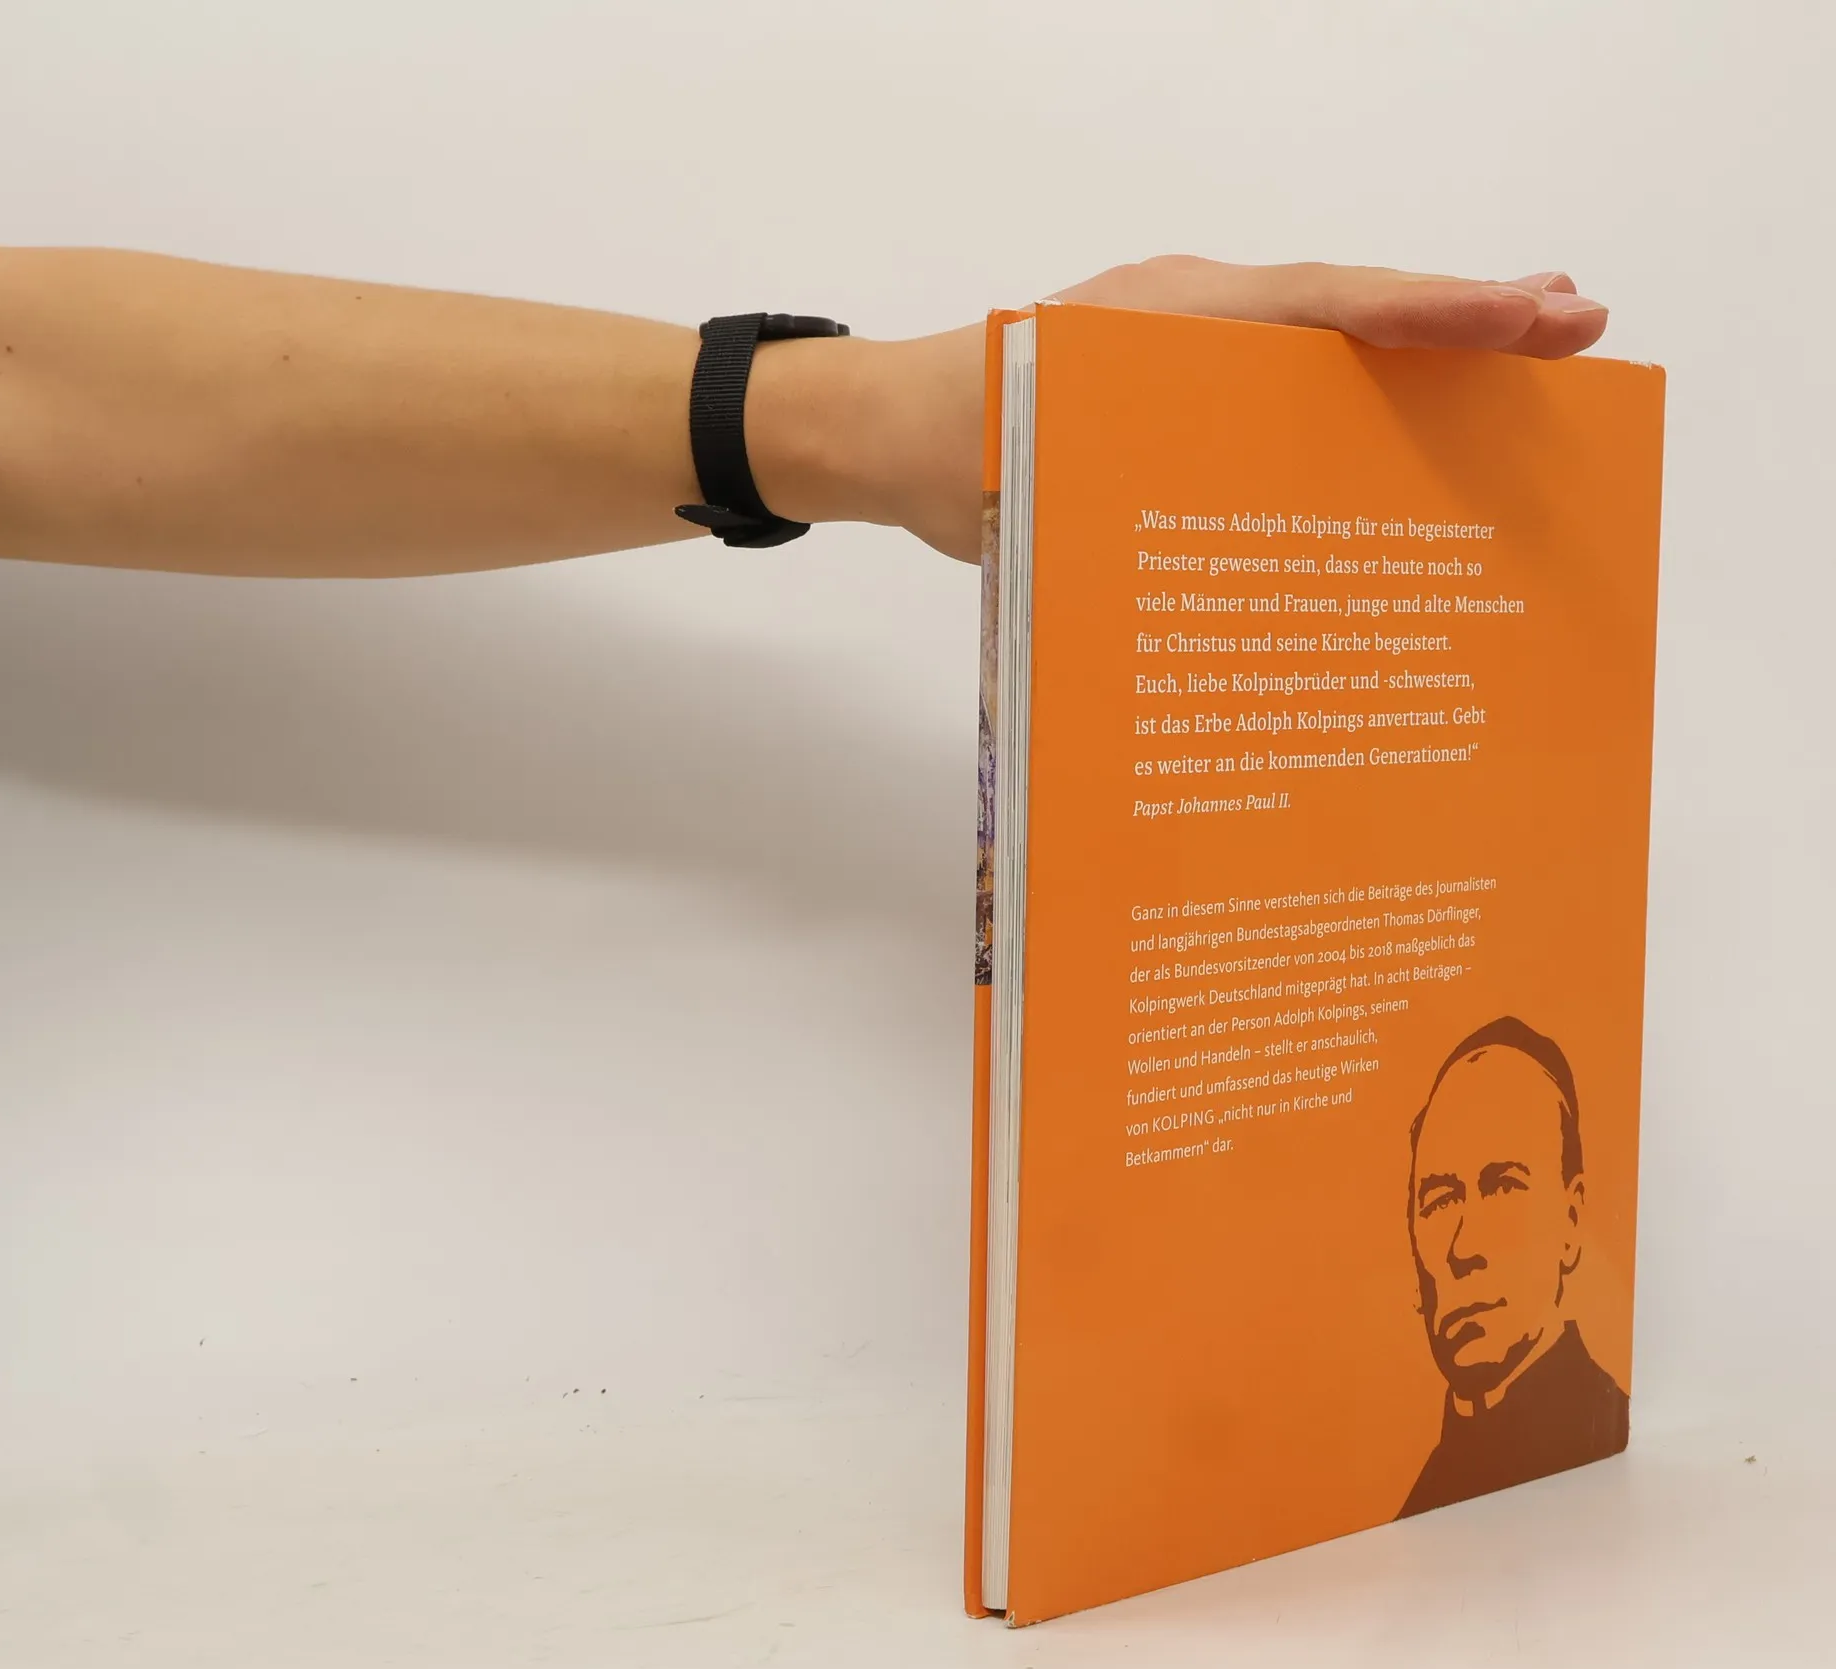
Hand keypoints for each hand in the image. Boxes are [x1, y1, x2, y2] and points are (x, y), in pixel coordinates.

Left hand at [758, 258, 1609, 563]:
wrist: (887, 436)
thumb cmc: (953, 454)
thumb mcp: (1035, 475)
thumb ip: (1128, 489)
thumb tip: (1233, 568)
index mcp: (1168, 323)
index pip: (1320, 307)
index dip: (1427, 316)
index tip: (1525, 317)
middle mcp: (1192, 319)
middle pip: (1346, 313)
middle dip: (1461, 321)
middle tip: (1575, 325)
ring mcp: (1189, 347)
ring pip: (1323, 345)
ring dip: (1420, 354)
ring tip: (1525, 360)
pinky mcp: (1178, 388)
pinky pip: (1281, 384)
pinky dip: (1352, 389)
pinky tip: (1405, 426)